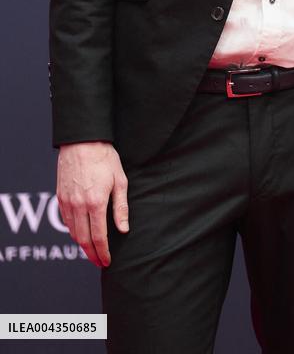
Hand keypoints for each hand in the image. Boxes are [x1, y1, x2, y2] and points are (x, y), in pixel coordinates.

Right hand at [56, 142, 128, 267]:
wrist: (82, 141)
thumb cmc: (105, 158)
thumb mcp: (120, 180)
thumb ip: (120, 207)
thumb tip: (123, 230)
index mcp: (95, 203)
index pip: (98, 237)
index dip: (103, 253)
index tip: (107, 262)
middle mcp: (78, 206)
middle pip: (83, 240)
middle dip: (92, 254)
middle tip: (100, 262)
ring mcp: (67, 202)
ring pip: (73, 232)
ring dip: (82, 245)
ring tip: (92, 250)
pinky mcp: (60, 197)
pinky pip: (66, 221)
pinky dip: (73, 231)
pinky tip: (81, 232)